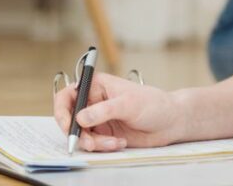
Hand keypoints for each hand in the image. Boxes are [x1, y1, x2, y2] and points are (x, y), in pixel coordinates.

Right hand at [53, 72, 183, 151]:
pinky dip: (102, 146)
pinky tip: (119, 143)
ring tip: (114, 142)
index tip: (68, 124)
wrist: (170, 122)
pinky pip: (93, 144)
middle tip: (89, 143)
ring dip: (94, 142)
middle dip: (78, 133)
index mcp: (97, 85)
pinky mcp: (104, 134)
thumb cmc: (154, 104)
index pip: (67, 95)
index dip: (62, 110)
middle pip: (70, 119)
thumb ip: (104, 110)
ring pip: (81, 135)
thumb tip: (80, 118)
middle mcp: (94, 102)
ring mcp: (98, 119)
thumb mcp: (129, 104)